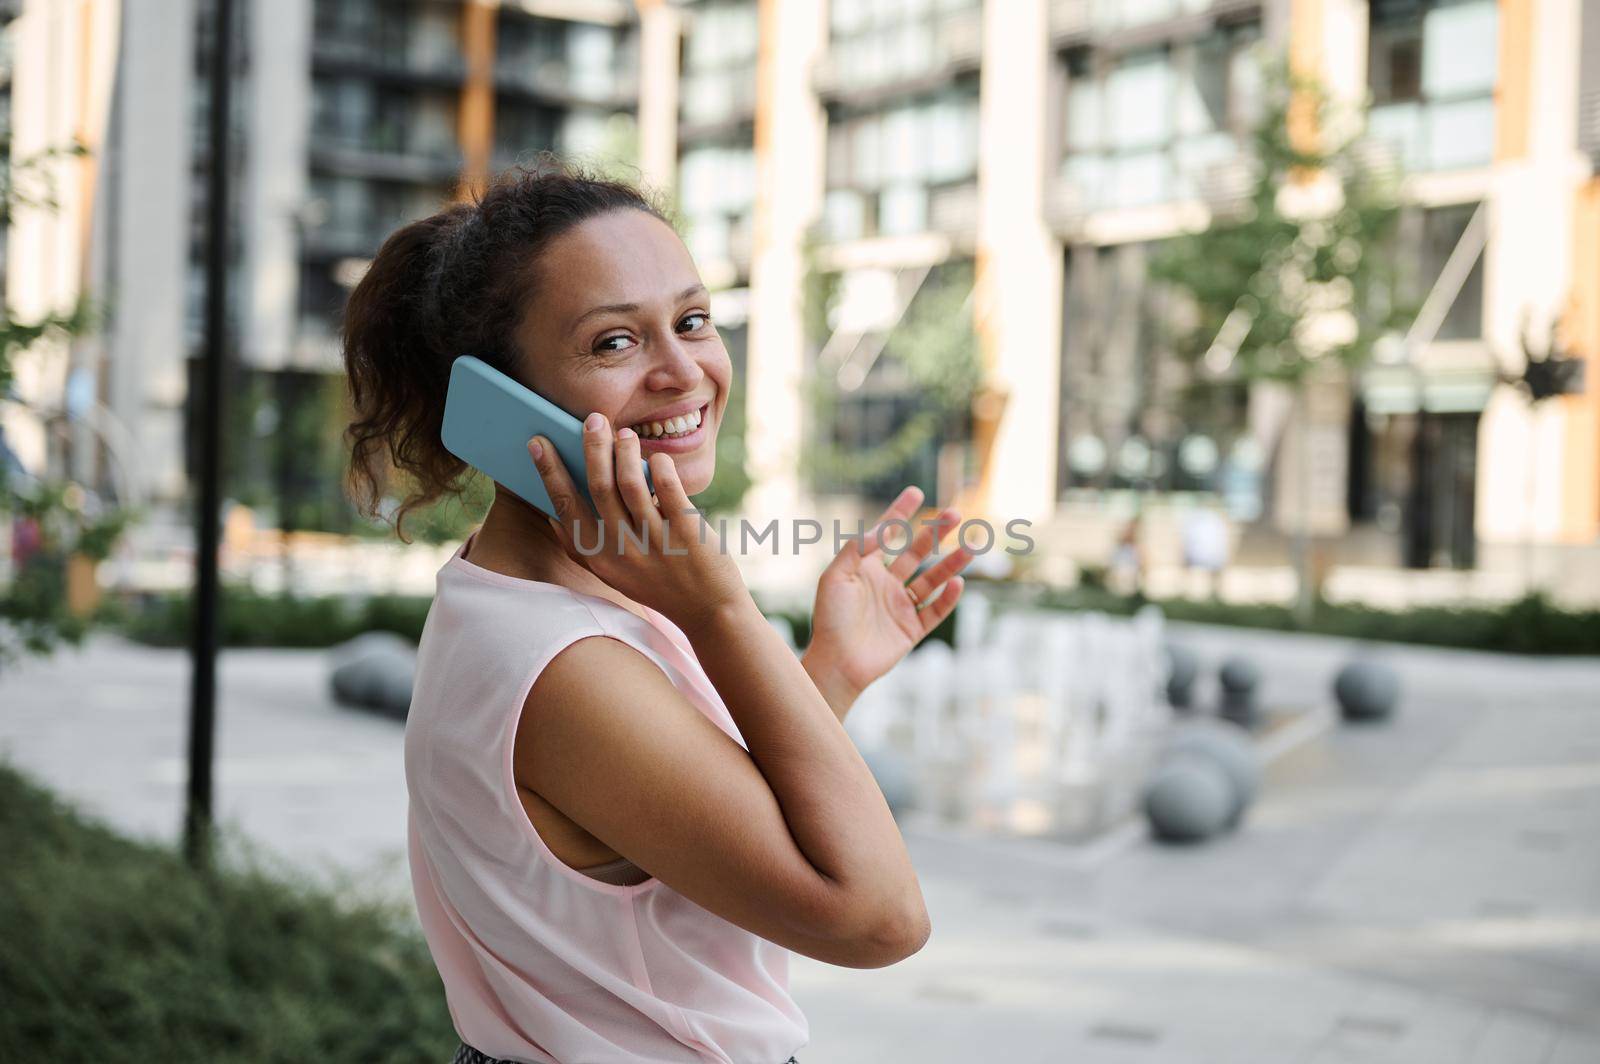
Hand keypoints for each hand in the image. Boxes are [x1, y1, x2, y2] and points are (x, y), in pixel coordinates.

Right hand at [527, 414, 749, 632]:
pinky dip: (661, 467)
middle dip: (592, 447)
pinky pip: (668, 490)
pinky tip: (658, 458)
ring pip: (631, 484)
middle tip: (593, 419)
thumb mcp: (613, 575)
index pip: (565, 507)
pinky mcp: (686, 533)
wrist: (709, 611)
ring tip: (625, 434)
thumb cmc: (659, 584)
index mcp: (599, 557)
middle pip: (598, 487)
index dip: (549, 472)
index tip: (538, 442)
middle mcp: (622, 550)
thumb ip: (583, 549)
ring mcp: (655, 542)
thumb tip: (553, 516)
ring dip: (626, 452)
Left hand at [803, 486, 970, 709]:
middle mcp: (886, 584)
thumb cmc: (830, 619)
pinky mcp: (911, 629)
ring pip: (932, 580)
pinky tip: (957, 583)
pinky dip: (947, 598)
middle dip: (936, 533)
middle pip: (917, 552)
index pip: (887, 535)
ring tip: (971, 548)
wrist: (837, 662)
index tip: (916, 492)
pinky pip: (934, 610)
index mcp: (866, 569)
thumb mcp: (835, 577)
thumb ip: (856, 549)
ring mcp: (900, 606)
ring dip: (951, 563)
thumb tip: (881, 529)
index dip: (900, 513)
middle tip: (956, 514)